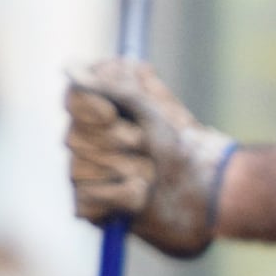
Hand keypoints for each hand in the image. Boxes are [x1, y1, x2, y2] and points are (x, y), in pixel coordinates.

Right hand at [61, 57, 231, 255]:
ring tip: (151, 174)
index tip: (111, 114)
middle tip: (145, 146)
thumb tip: (68, 68)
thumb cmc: (182, 144)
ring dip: (127, 170)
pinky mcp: (91, 208)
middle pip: (74, 137)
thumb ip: (112, 84)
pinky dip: (122, 197)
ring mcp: (86, 175)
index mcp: (100, 109)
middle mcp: (86, 140)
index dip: (88, 109)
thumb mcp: (151, 106)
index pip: (72, 100)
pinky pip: (87, 200)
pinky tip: (142, 197)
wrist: (207, 190)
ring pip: (80, 170)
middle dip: (118, 143)